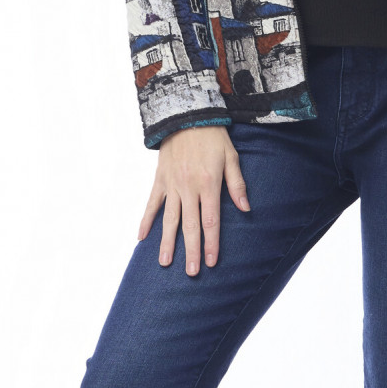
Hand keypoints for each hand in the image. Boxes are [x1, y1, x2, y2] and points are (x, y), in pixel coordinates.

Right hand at [138, 126, 249, 274]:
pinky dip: (145, 220)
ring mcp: (172, 185)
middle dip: (191, 250)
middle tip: (192, 272)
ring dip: (167, 242)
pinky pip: (152, 203)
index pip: (210, 220)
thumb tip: (246, 209)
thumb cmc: (214, 137)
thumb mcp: (231, 158)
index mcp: (208, 184)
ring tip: (166, 263)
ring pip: (169, 219)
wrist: (187, 114)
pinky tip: (141, 238)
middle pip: (190, 225)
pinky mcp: (160, 179)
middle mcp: (188, 188)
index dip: (212, 242)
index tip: (212, 262)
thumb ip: (237, 185)